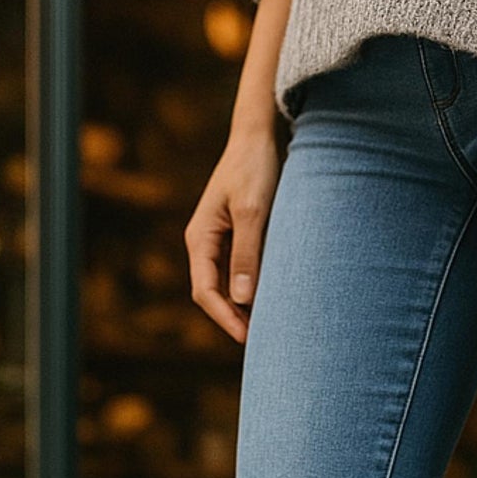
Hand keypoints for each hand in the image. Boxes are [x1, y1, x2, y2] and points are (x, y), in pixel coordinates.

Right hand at [185, 130, 282, 344]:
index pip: (204, 291)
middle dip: (235, 319)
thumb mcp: (253, 211)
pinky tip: (276, 301)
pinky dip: (256, 289)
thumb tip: (241, 299)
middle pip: (214, 294)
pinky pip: (243, 272)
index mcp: (200, 237)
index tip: (248, 338)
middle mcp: (206, 243)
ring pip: (229, 286)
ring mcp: (222, 241)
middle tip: (263, 342)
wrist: (260, 135)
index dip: (225, 318)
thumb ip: (247, 254)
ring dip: (246, 307)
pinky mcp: (240, 237)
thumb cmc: (255, 167)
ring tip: (272, 327)